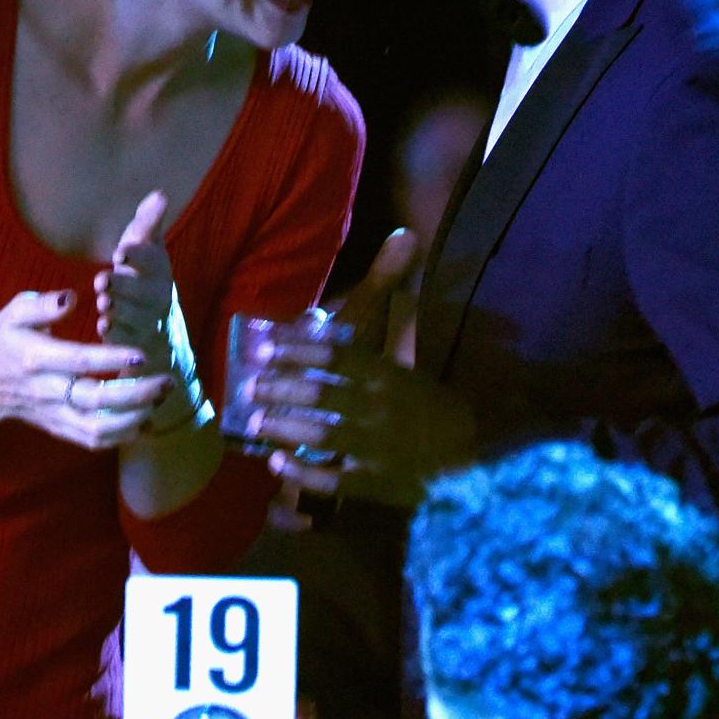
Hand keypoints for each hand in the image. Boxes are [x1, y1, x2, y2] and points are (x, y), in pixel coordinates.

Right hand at [0, 288, 174, 449]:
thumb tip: (72, 297)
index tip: (142, 355)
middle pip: (94, 400)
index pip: (78, 361)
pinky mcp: (58, 427)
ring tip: (161, 400)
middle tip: (167, 382)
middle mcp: (46, 390)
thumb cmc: (2, 340)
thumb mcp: (13, 312)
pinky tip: (146, 420)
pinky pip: (91, 440)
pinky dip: (121, 435)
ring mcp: (52, 414)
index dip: (111, 359)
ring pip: (95, 428)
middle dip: (136, 394)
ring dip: (133, 419)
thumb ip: (42, 304)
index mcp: (35, 358)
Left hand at [95, 190, 173, 371]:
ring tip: (104, 303)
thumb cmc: (143, 280)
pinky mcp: (137, 346)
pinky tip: (104, 327)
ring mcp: (150, 324)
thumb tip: (160, 194)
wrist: (158, 333)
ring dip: (121, 310)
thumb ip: (148, 224)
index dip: (139, 256)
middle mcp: (159, 297)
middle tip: (104, 280)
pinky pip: (129, 343)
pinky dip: (117, 336)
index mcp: (160, 270)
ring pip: (138, 318)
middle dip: (126, 286)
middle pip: (147, 292)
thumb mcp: (145, 251)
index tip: (121, 251)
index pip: (154, 260)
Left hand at [254, 228, 476, 509]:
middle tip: (249, 385)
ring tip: (255, 421)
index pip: (336, 353)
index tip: (262, 344)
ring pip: (324, 435)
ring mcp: (380, 448)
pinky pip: (334, 482)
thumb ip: (391, 293)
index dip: (295, 347)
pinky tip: (279, 465)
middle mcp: (383, 407)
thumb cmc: (426, 397)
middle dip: (280, 388)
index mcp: (389, 373)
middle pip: (323, 393)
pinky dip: (304, 474)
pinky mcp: (377, 484)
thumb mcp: (408, 344)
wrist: (469, 451)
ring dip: (285, 428)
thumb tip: (402, 234)